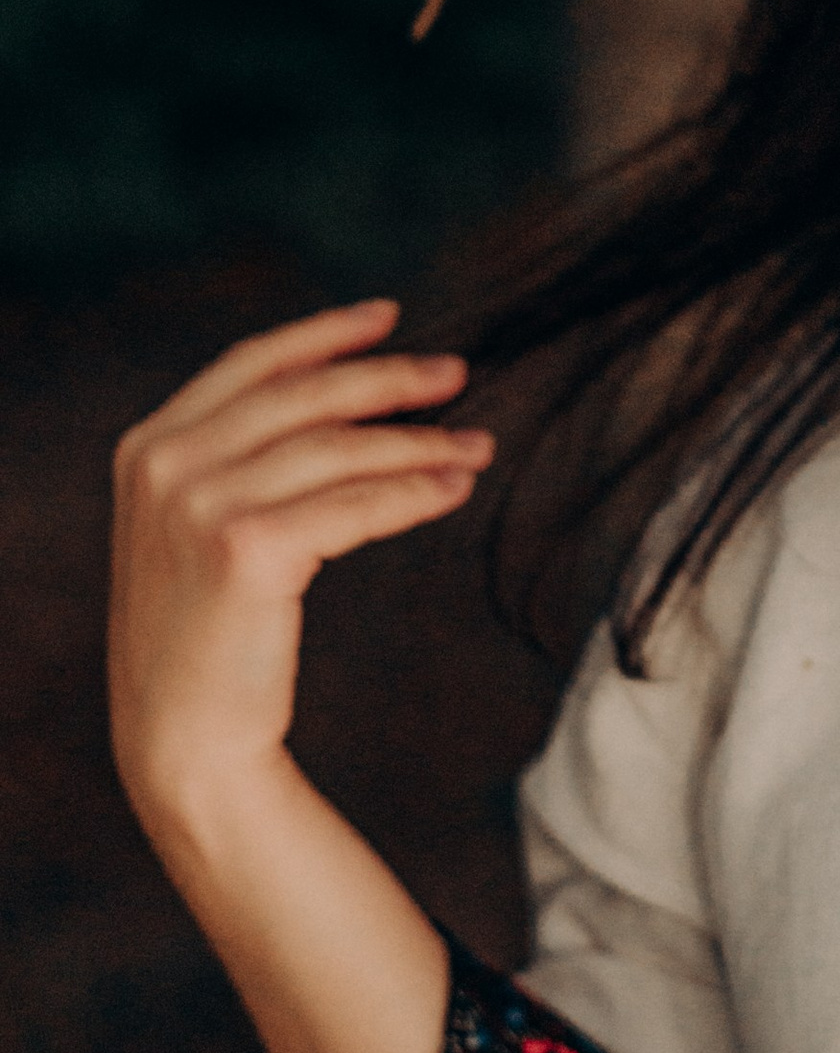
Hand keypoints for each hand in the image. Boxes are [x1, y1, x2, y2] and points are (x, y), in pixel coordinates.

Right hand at [110, 298, 492, 840]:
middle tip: (459, 374)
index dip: (324, 333)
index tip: (389, 317)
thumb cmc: (206, 635)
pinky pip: (357, 504)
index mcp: (150, 446)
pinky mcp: (247, 547)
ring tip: (476, 445)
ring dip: (421, 442)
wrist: (180, 736)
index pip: (251, 363)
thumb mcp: (194, 527)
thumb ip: (240, 460)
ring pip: (341, 448)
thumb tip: (347, 399)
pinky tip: (453, 490)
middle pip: (306, 394)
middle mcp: (167, 463)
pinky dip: (415, 492)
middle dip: (390, 378)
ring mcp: (201, 502)